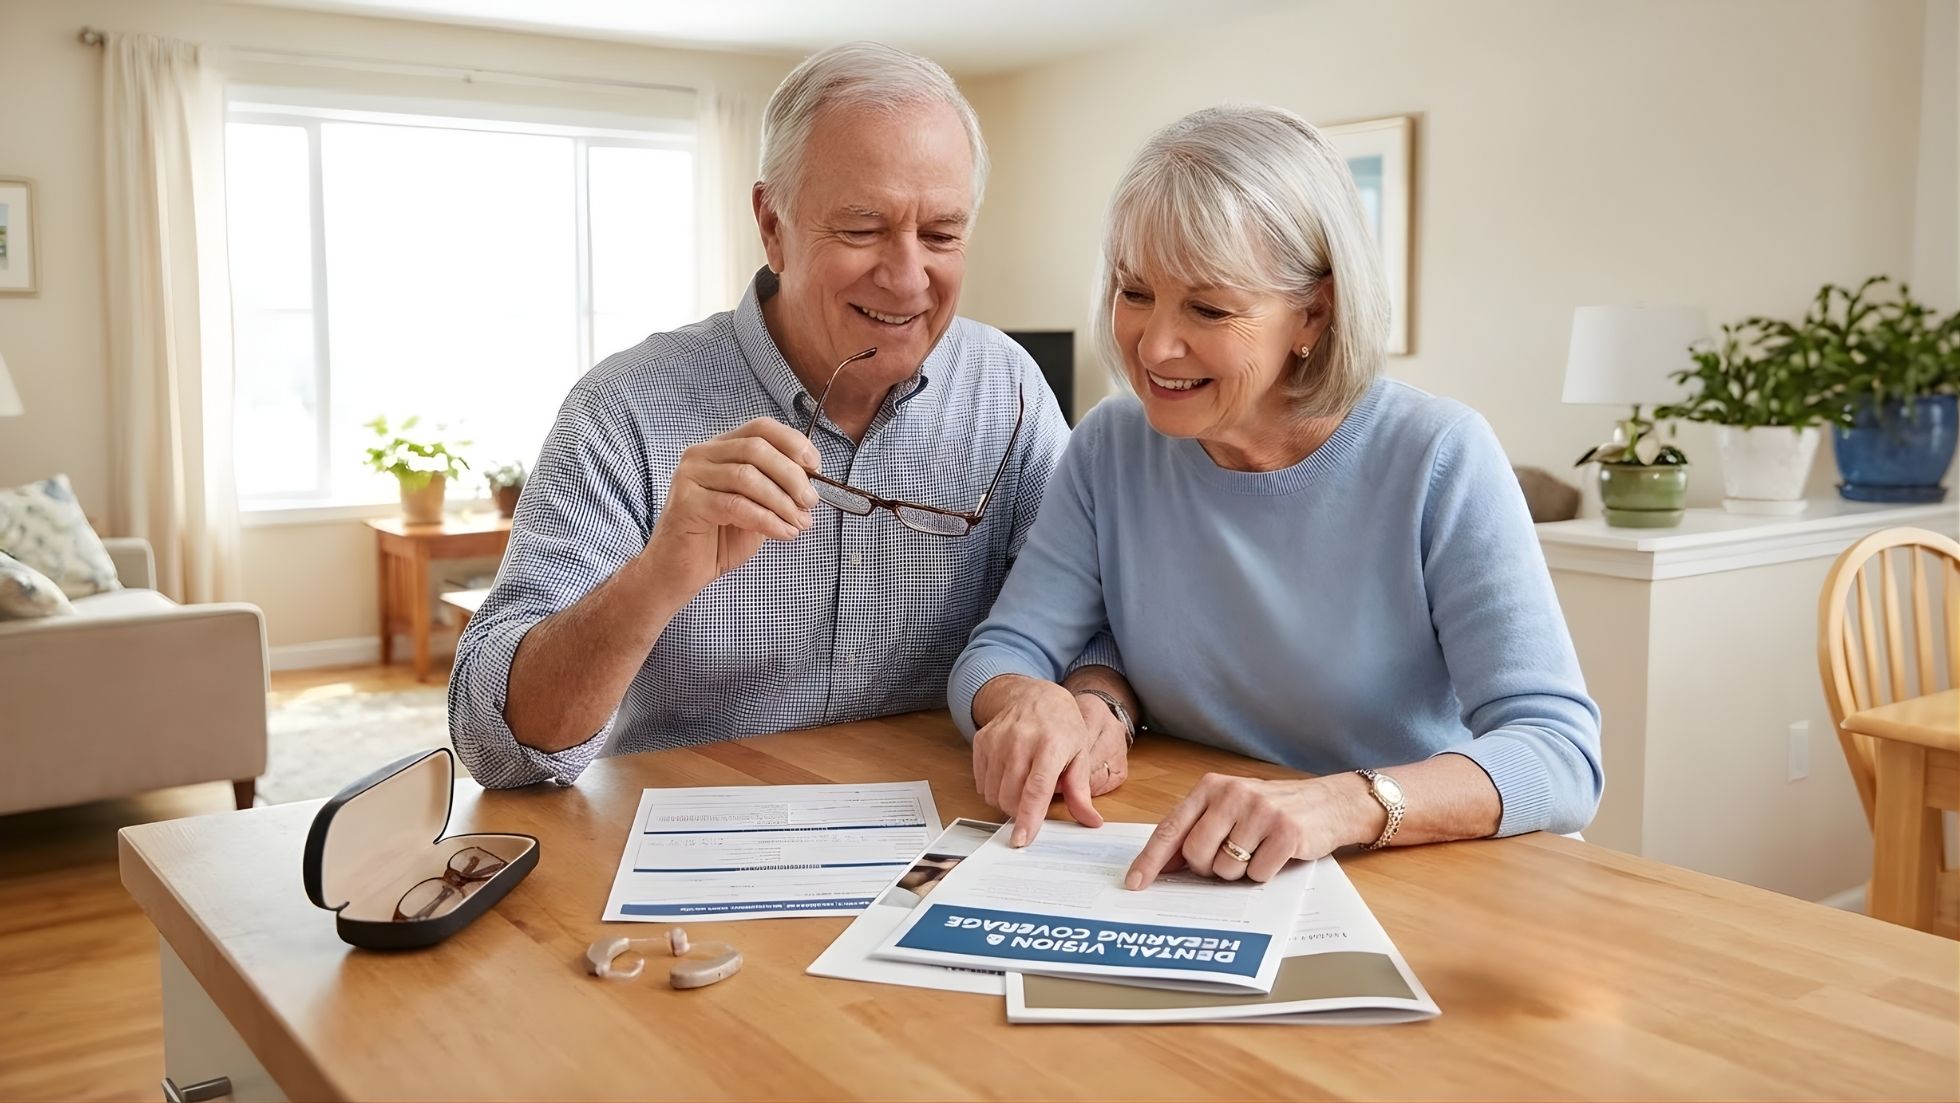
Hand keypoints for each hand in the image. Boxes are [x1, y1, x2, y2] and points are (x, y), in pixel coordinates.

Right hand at [642, 418, 819, 596]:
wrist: (679, 571)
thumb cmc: (718, 540)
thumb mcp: (755, 506)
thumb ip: (775, 488)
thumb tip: (810, 482)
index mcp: (719, 448)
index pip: (760, 428)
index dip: (793, 443)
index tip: (815, 466)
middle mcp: (701, 455)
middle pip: (756, 449)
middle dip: (791, 476)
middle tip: (810, 502)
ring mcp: (690, 477)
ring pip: (747, 477)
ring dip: (782, 502)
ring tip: (799, 523)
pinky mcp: (686, 503)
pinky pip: (736, 506)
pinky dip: (767, 520)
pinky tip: (783, 533)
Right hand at [971, 678, 1130, 846]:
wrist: (1035, 696)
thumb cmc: (1062, 727)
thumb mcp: (1080, 755)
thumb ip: (1081, 791)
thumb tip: (1091, 821)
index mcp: (1051, 745)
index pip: (1037, 788)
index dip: (1029, 817)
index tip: (1022, 840)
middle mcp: (1021, 741)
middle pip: (1012, 796)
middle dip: (1021, 811)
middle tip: (1033, 801)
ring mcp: (998, 740)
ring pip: (993, 793)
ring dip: (1006, 800)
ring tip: (1022, 784)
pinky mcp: (982, 741)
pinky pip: (981, 782)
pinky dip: (993, 788)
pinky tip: (1008, 774)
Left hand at [1124, 773, 1379, 889]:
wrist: (1328, 803)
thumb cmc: (1270, 810)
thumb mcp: (1229, 809)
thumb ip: (1196, 830)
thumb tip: (1161, 866)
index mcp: (1211, 787)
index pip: (1171, 828)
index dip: (1151, 860)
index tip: (1135, 883)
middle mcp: (1232, 795)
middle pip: (1195, 854)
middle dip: (1207, 868)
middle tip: (1228, 858)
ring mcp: (1260, 811)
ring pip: (1225, 868)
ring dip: (1238, 872)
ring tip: (1256, 851)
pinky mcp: (1285, 831)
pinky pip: (1257, 874)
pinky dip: (1263, 874)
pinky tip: (1275, 855)